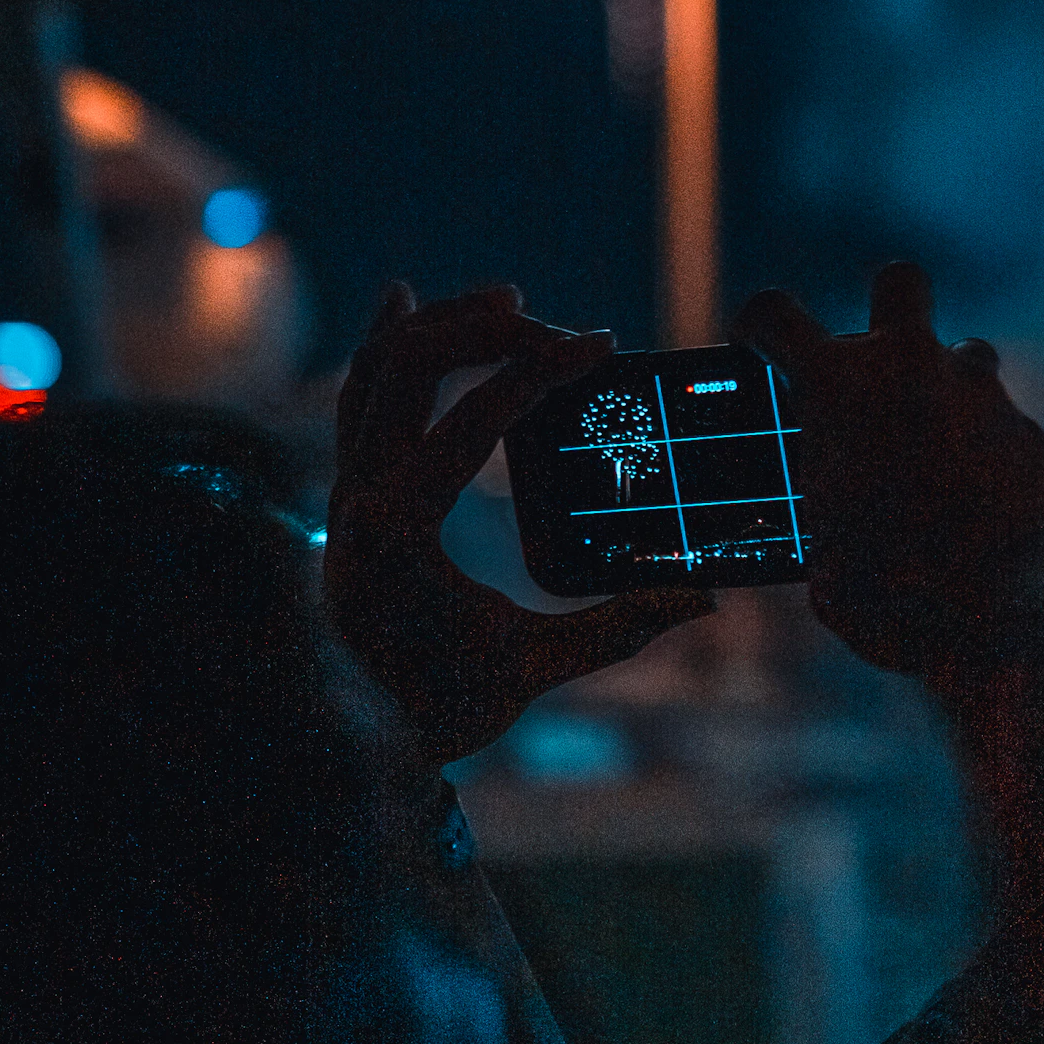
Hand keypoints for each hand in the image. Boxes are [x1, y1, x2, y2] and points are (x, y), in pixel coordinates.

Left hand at [327, 283, 713, 764]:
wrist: (345, 743)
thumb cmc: (439, 710)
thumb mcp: (529, 670)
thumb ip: (615, 628)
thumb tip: (702, 596)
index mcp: (398, 532)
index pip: (470, 421)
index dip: (539, 370)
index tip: (601, 343)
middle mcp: (356, 495)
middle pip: (412, 365)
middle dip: (490, 330)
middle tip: (561, 330)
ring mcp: (341, 486)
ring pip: (376, 368)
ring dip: (441, 323)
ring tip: (509, 300)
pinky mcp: (344, 487)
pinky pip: (355, 394)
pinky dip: (383, 344)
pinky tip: (406, 301)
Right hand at [736, 261, 1043, 685]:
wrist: (1005, 626)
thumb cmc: (894, 599)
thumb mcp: (824, 554)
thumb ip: (824, 505)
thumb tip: (832, 510)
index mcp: (836, 389)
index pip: (773, 313)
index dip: (759, 326)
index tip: (759, 348)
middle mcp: (911, 370)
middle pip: (899, 282)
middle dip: (890, 309)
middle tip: (879, 362)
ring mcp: (981, 395)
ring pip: (967, 356)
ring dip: (950, 390)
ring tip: (937, 453)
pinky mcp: (1033, 436)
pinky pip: (1005, 429)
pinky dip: (992, 457)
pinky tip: (985, 508)